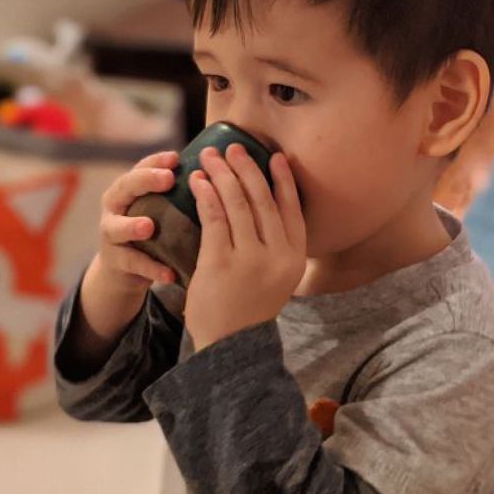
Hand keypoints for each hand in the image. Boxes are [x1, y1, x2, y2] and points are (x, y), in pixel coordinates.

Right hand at [91, 149, 180, 298]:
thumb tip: (217, 174)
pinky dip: (151, 269)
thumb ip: (178, 194)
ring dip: (132, 226)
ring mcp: (111, 234)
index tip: (177, 157)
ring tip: (149, 227)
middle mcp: (116, 206)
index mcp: (130, 188)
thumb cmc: (152, 231)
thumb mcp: (161, 209)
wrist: (125, 270)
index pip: (141, 167)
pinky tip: (169, 275)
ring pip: (116, 227)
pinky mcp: (114, 261)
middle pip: (125, 187)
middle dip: (145, 181)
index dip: (157, 160)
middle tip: (168, 178)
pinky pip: (131, 264)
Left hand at [183, 143, 306, 351]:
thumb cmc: (249, 307)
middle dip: (247, 168)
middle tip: (233, 147)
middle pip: (263, 200)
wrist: (229, 346)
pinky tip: (198, 181)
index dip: (284, 179)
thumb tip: (263, 202)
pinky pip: (214, 218)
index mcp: (295, 258)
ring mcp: (250, 259)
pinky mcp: (221, 263)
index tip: (275, 156)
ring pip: (237, 203)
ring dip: (222, 174)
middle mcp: (277, 256)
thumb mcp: (276, 277)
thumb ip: (275, 245)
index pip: (293, 209)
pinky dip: (206, 195)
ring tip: (209, 157)